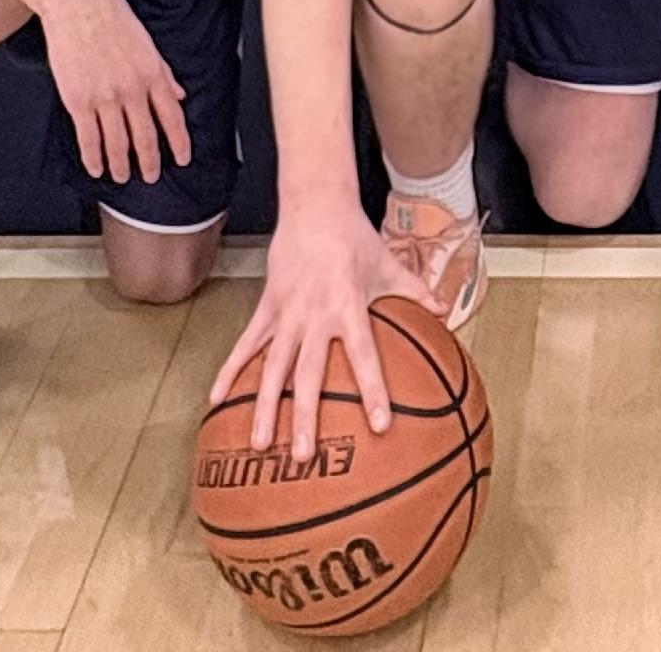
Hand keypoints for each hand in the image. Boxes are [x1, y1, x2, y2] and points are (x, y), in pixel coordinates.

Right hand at [37, 0, 186, 185]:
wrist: (77, 2)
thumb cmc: (112, 15)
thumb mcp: (147, 42)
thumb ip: (164, 72)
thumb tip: (180, 95)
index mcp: (152, 73)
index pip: (172, 116)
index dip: (179, 142)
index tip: (183, 159)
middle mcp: (132, 89)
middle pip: (145, 136)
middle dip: (150, 161)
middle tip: (151, 177)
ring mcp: (105, 97)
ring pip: (117, 143)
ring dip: (121, 165)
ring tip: (121, 177)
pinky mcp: (78, 101)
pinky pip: (88, 138)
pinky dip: (93, 157)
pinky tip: (95, 168)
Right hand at [210, 202, 429, 457]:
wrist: (314, 205)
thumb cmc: (355, 237)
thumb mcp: (388, 264)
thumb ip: (415, 292)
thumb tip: (445, 312)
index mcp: (348, 305)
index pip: (363, 354)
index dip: (372, 389)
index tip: (379, 425)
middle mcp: (314, 315)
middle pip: (308, 373)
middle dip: (305, 416)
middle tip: (304, 456)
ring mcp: (285, 313)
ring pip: (272, 367)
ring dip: (265, 407)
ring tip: (261, 446)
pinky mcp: (265, 307)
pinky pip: (245, 344)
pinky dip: (229, 371)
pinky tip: (216, 401)